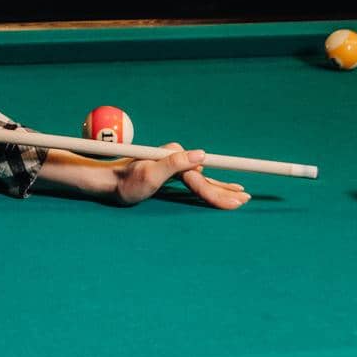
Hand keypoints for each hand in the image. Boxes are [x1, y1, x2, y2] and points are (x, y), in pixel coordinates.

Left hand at [110, 142, 250, 208]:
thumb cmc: (126, 182)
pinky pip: (196, 181)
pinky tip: (221, 188)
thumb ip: (175, 163)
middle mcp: (178, 159)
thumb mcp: (149, 175)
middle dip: (226, 191)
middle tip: (246, 201)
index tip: (239, 198)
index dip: (222, 191)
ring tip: (240, 195)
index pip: (203, 182)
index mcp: (176, 160)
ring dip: (222, 189)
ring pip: (204, 181)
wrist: (110, 180)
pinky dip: (211, 187)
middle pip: (207, 180)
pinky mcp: (172, 171)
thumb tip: (201, 155)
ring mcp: (175, 165)